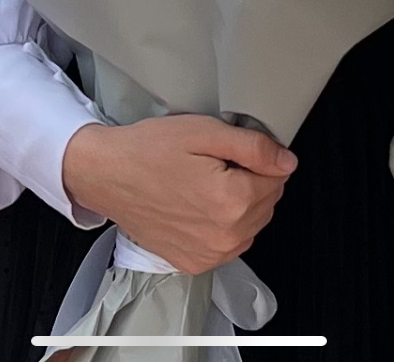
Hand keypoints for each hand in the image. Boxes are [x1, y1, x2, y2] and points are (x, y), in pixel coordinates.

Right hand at [62, 115, 296, 273]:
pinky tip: (199, 205)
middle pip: (267, 202)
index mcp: (232, 200)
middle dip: (252, 180)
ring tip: (206, 182)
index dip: (259, 158)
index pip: (278, 177)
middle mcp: (225, 235)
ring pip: (251, 224)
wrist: (107, 175)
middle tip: (217, 162)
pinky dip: (223, 225)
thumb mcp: (204, 131)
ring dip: (240, 204)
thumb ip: (253, 147)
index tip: (235, 150)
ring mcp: (209, 254)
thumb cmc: (149, 150)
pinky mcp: (193, 263)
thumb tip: (286, 161)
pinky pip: (229, 244)